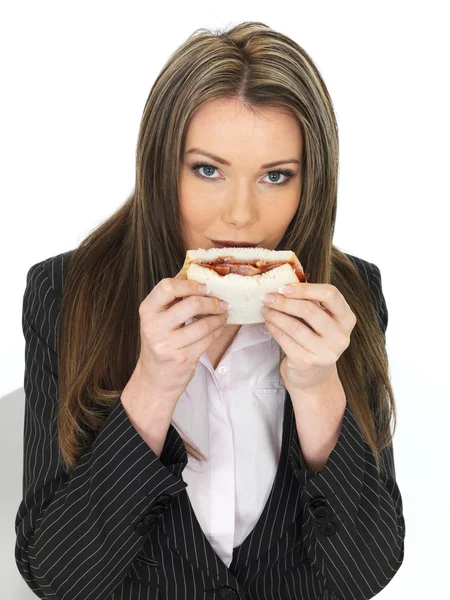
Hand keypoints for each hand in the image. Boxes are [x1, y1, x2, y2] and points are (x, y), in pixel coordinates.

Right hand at [137, 273, 228, 396]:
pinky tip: (219, 327)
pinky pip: (207, 340)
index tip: (204, 288)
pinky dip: (217, 331)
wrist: (155, 378)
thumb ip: (172, 300)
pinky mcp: (183, 359)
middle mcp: (154, 327)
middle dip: (212, 302)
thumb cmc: (161, 342)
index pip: (167, 287)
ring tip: (223, 314)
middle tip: (222, 302)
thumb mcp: (157, 319)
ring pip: (203, 325)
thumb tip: (199, 279)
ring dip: (219, 318)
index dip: (190, 285)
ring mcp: (168, 345)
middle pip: (191, 304)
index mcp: (147, 311)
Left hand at [260, 283, 356, 391]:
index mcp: (346, 318)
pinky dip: (273, 328)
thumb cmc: (315, 340)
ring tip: (264, 308)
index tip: (284, 287)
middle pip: (310, 309)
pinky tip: (268, 322)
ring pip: (295, 326)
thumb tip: (283, 283)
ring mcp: (326, 351)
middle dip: (284, 301)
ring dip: (275, 314)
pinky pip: (286, 340)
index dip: (305, 288)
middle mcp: (340, 336)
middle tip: (267, 297)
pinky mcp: (308, 362)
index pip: (330, 294)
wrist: (314, 377)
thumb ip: (311, 302)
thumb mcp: (320, 320)